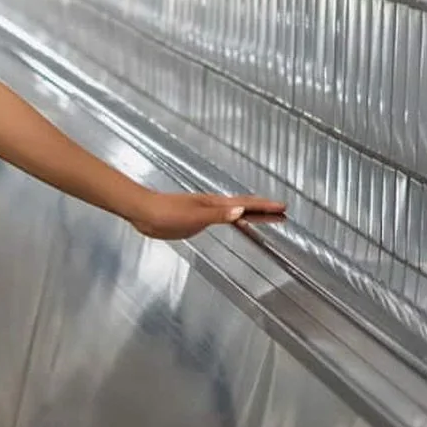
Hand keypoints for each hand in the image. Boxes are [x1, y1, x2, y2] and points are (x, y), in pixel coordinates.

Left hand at [129, 189, 285, 240]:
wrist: (144, 213)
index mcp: (216, 204)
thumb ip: (217, 216)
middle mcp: (214, 206)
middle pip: (244, 207)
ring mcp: (206, 213)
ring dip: (251, 215)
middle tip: (282, 213)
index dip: (265, 207)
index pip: (246, 204)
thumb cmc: (166, 213)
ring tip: (267, 218)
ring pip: (235, 213)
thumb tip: (241, 211)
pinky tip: (236, 222)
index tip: (282, 208)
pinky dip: (235, 220)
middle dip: (264, 210)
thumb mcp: (194, 217)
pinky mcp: (196, 220)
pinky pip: (223, 220)